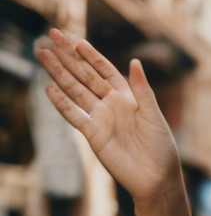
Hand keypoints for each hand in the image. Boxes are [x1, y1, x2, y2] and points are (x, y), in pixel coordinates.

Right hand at [36, 29, 182, 208]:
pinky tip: (49, 88)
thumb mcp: (154, 116)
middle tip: (50, 36)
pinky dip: (62, 103)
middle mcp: (111, 106)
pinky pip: (74, 116)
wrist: (157, 179)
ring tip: (42, 54)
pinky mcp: (93, 136)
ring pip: (75, 91)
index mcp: (128, 99)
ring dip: (59, 73)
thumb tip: (135, 62)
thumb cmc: (161, 148)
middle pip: (85, 76)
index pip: (105, 72)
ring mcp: (100, 120)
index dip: (92, 56)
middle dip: (68, 57)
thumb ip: (142, 90)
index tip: (77, 41)